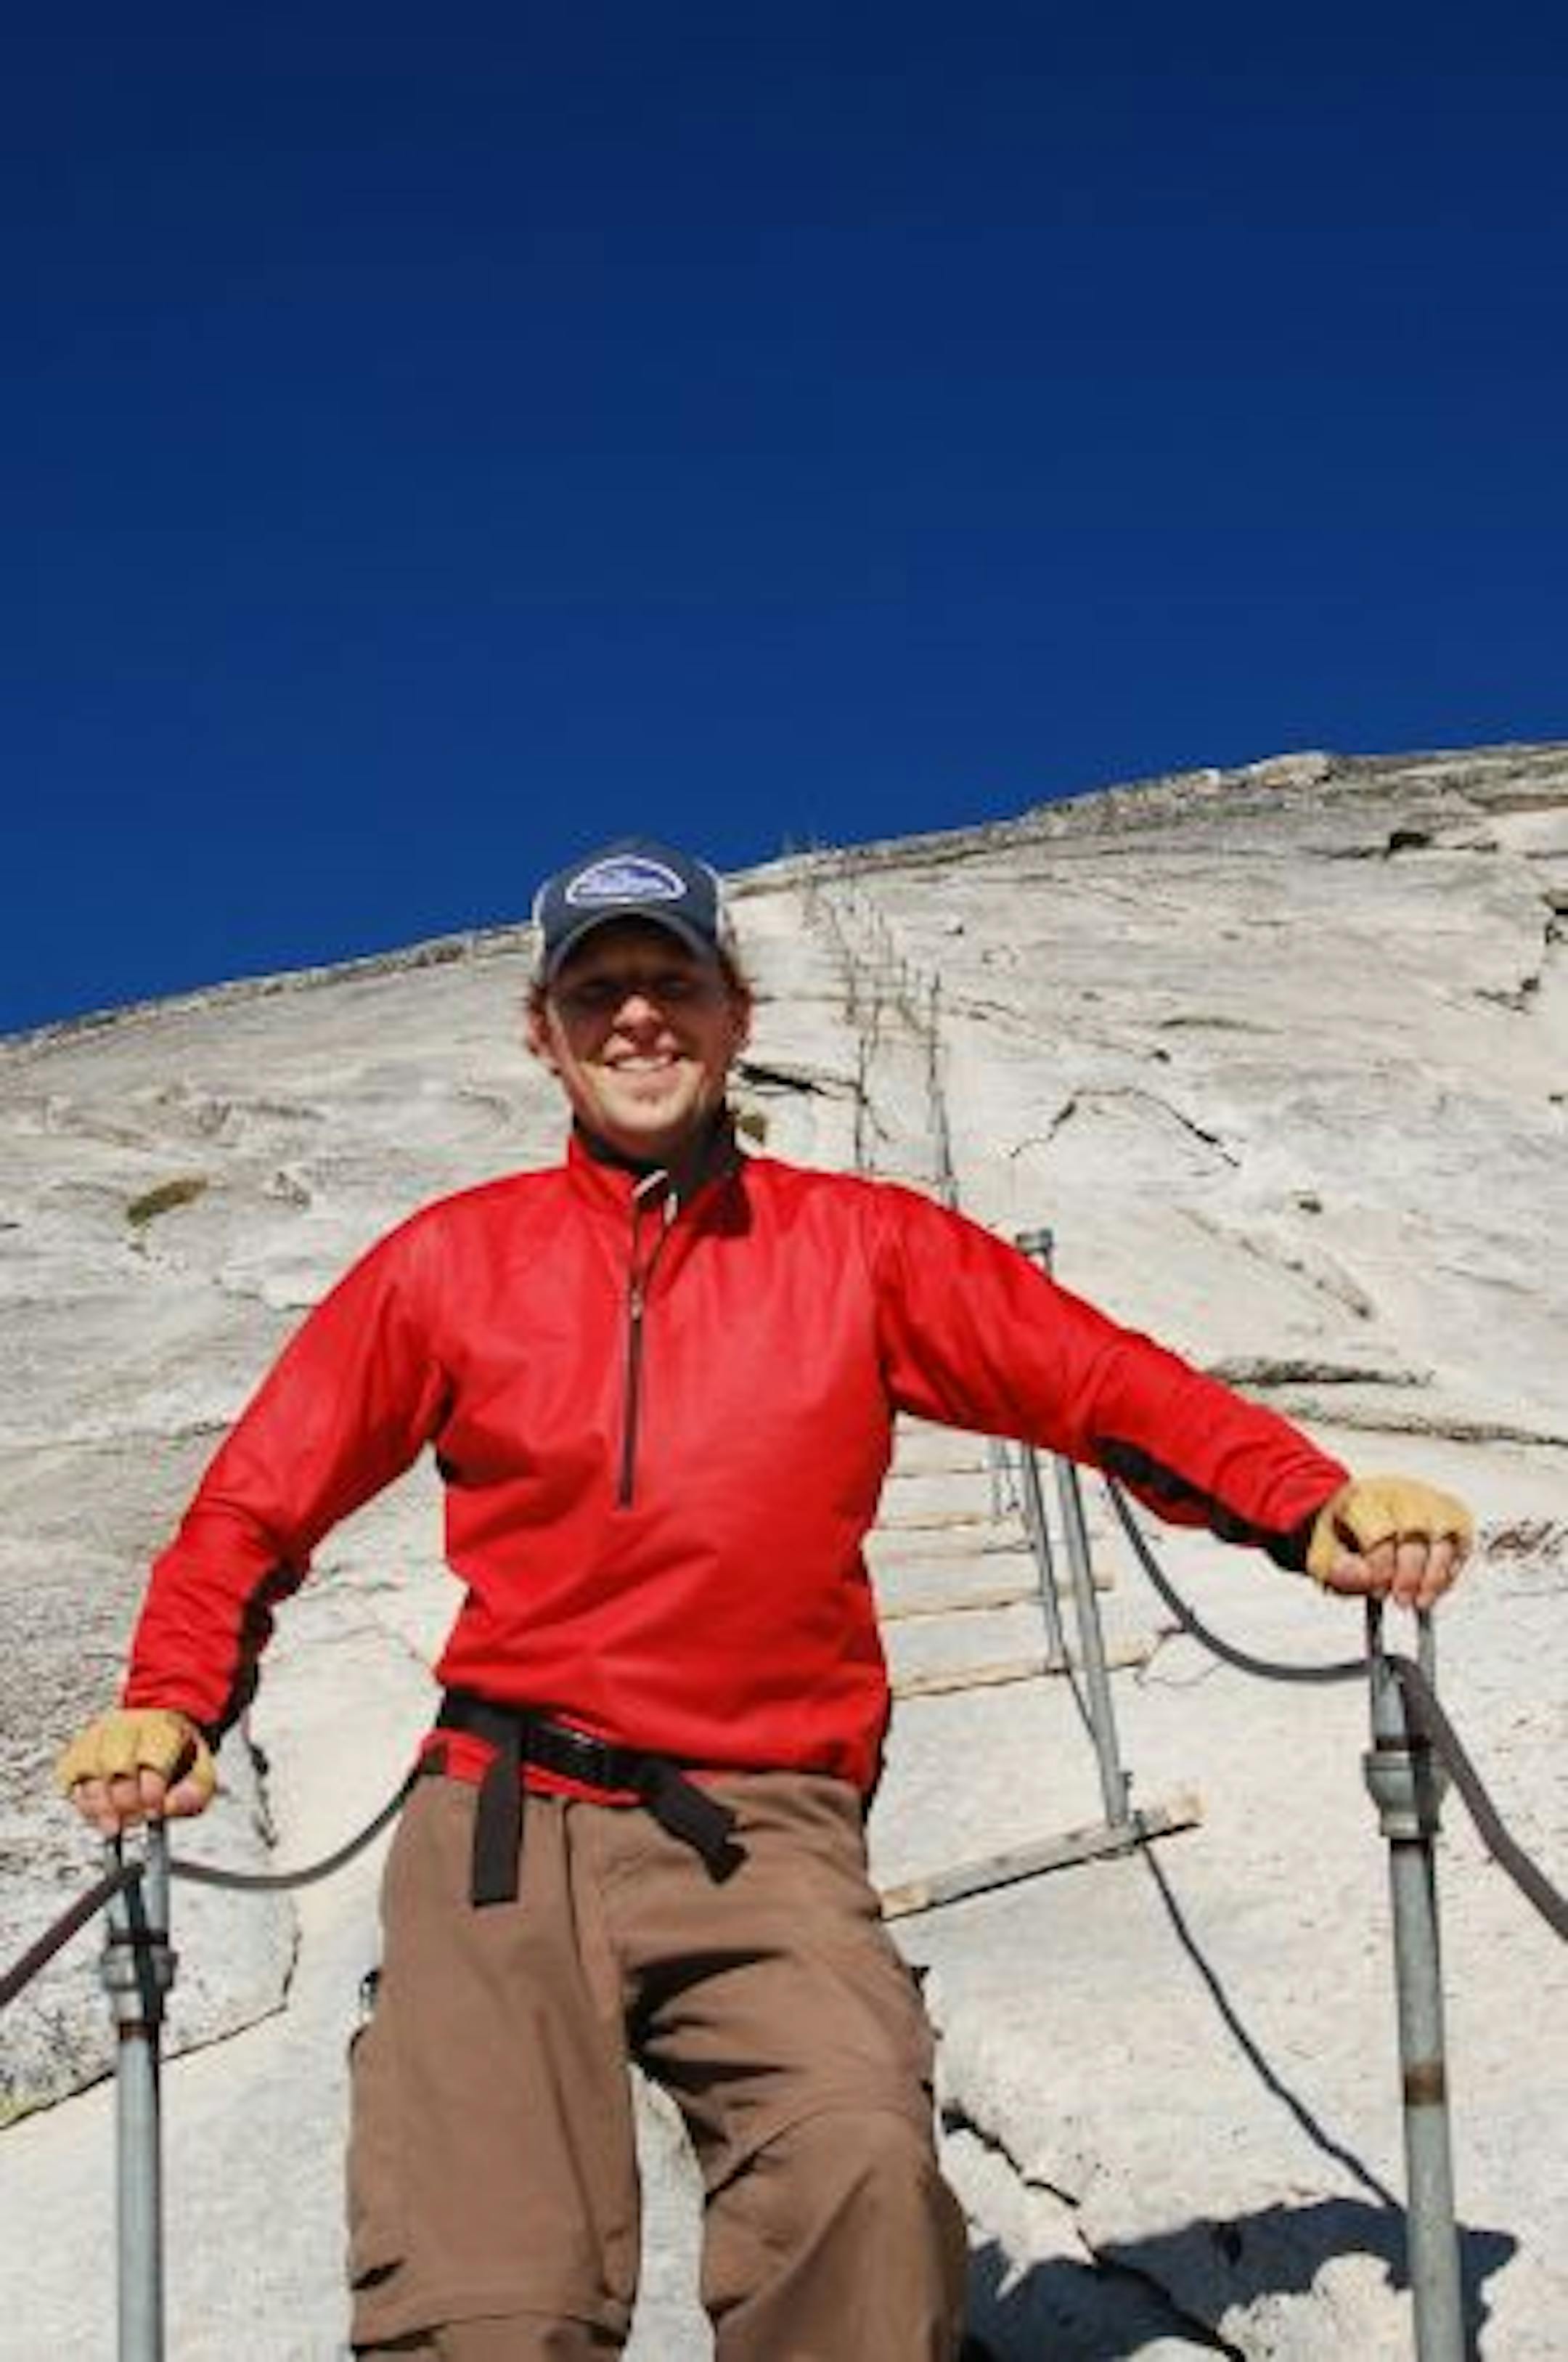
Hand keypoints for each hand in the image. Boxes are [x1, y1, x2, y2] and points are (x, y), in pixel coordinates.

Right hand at [56, 1707, 217, 1835]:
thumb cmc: (178, 1754)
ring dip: (98, 1804)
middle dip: (122, 1798)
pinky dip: (80, 1799)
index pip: (151, 1756)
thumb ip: (194, 1792)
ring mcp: (98, 1736)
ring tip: (112, 1824)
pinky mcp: (79, 1749)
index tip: (154, 1811)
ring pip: (86, 1769)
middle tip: (132, 1819)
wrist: (159, 1726)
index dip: (150, 1790)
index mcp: (162, 1729)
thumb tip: (170, 1806)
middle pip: (114, 1762)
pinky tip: (95, 1811)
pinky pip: (68, 1776)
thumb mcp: (201, 1772)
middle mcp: (127, 1727)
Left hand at [1306, 1475, 1473, 1609]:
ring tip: (1421, 1600)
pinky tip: (1436, 1588)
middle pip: (1416, 1529)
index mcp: (1361, 1498)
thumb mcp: (1322, 1553)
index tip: (1375, 1588)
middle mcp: (1397, 1493)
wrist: (1350, 1514)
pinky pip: (1462, 1540)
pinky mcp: (1448, 1513)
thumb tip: (1363, 1579)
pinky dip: (1452, 1569)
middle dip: (1411, 1572)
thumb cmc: (1339, 1534)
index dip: (1381, 1567)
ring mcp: (1426, 1500)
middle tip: (1401, 1600)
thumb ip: (1338, 1569)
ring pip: (1447, 1533)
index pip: (1380, 1530)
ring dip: (1437, 1575)